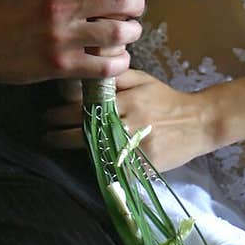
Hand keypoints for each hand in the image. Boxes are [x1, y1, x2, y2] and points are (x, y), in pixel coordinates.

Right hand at [0, 0, 150, 84]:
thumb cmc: (6, 4)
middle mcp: (62, 5)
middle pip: (121, 0)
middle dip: (137, 4)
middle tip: (134, 9)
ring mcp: (63, 37)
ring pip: (119, 32)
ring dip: (132, 33)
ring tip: (127, 33)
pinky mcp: (61, 65)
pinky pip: (105, 65)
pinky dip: (120, 62)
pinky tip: (117, 58)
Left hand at [43, 67, 211, 171]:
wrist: (199, 122)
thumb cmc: (166, 99)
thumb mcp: (142, 80)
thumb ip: (116, 78)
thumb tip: (86, 77)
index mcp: (129, 100)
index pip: (86, 108)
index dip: (61, 114)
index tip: (47, 116)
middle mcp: (131, 123)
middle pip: (86, 131)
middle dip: (60, 134)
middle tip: (45, 134)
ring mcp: (138, 147)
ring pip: (97, 151)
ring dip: (74, 149)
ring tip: (55, 145)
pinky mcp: (145, 166)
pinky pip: (115, 167)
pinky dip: (98, 164)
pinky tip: (83, 160)